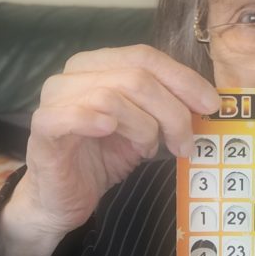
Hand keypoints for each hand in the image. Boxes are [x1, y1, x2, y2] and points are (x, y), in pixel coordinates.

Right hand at [0, 46, 218, 255]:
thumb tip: (208, 102)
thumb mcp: (142, 129)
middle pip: (136, 77)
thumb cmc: (101, 159)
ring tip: (148, 150)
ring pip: (112, 95)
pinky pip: (71, 115)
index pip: (145, 56)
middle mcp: (73, 75)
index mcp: (97, 65)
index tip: (211, 106)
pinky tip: (110, 131)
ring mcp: (55, 100)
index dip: (183, 79)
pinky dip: (95, 120)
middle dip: (172, 111)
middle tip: (186, 143)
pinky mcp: (43, 129)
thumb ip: (166, 108)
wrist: (60, 199)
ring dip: (143, 127)